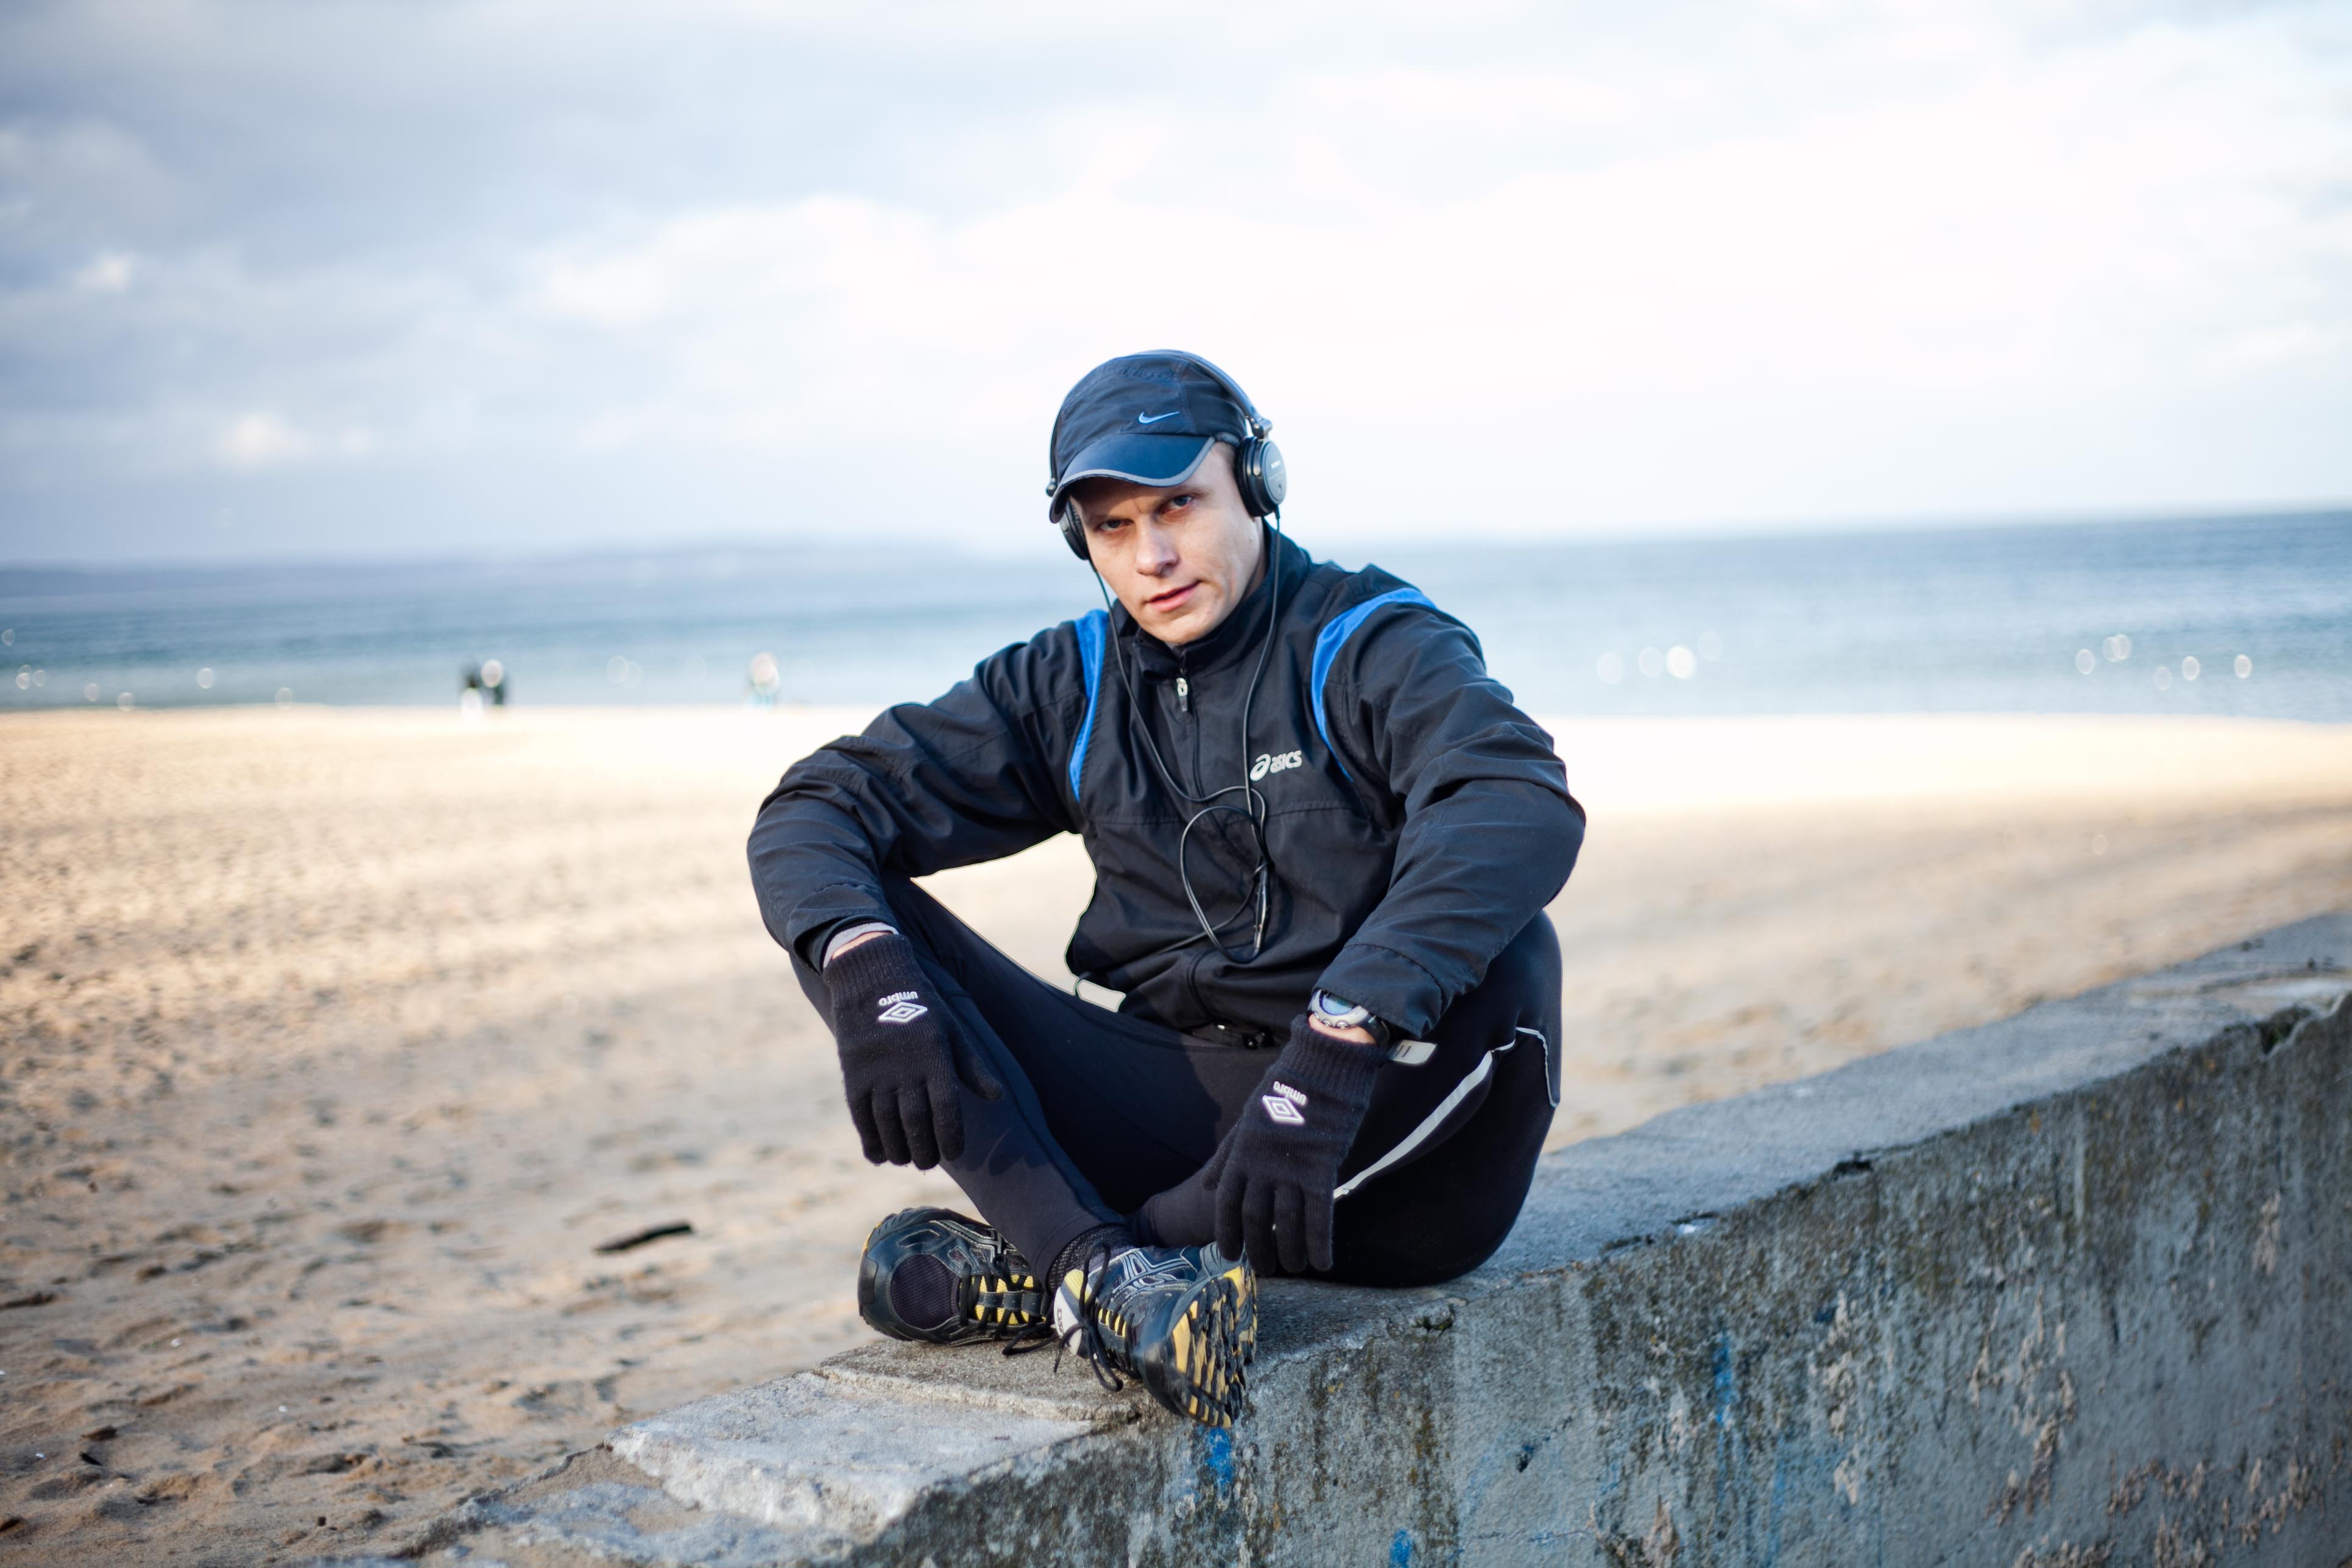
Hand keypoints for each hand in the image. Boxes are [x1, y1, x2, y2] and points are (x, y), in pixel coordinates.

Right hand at [822, 932, 1002, 1167]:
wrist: (873, 980)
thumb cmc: (921, 1007)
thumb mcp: (952, 1030)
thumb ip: (972, 1066)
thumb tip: (997, 1096)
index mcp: (935, 1056)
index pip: (946, 1107)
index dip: (950, 1135)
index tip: (954, 1152)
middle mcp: (906, 1066)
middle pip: (916, 1120)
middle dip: (924, 1149)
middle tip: (928, 1163)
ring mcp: (877, 1071)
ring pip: (887, 1122)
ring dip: (898, 1149)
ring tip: (906, 1161)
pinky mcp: (854, 1073)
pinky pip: (860, 1115)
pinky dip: (870, 1139)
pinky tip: (878, 1155)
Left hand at [1203, 1014, 1381, 1273]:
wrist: (1320, 1065)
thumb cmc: (1285, 1090)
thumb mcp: (1247, 1120)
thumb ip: (1229, 1155)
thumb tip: (1208, 1183)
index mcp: (1242, 1154)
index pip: (1226, 1204)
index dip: (1228, 1233)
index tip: (1231, 1255)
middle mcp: (1261, 1166)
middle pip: (1255, 1219)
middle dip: (1258, 1249)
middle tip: (1265, 1270)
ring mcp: (1290, 1169)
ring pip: (1286, 1223)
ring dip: (1290, 1251)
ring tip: (1293, 1268)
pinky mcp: (1320, 1169)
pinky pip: (1319, 1215)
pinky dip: (1320, 1242)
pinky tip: (1323, 1264)